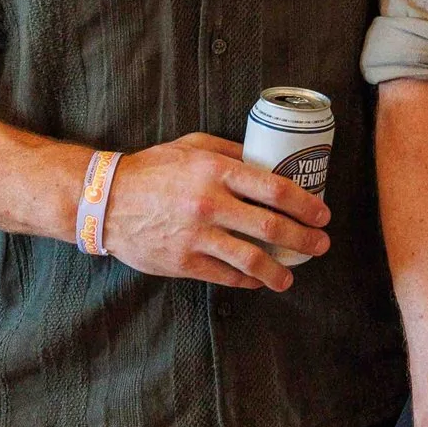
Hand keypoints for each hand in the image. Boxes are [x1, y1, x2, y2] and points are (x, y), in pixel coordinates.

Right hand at [100, 132, 330, 288]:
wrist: (106, 200)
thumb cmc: (152, 169)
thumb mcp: (193, 146)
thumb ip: (231, 152)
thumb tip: (268, 161)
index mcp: (216, 171)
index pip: (274, 188)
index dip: (305, 204)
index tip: (322, 214)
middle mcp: (209, 204)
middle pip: (270, 226)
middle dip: (303, 238)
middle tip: (320, 244)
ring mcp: (196, 236)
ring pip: (251, 259)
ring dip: (278, 271)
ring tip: (291, 276)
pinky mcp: (183, 262)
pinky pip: (225, 276)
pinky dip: (247, 281)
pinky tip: (258, 281)